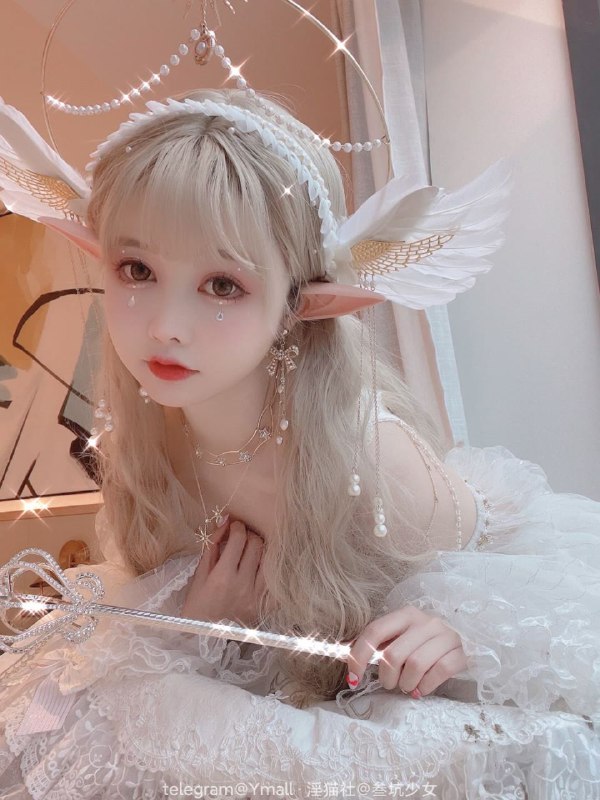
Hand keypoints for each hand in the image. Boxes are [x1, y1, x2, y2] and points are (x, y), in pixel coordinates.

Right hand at [181, 517, 272, 628]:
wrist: (204, 637)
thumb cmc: (197, 605)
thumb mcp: (199, 575)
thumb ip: (212, 546)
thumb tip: (224, 522)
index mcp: (223, 576)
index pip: (239, 539)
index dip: (237, 526)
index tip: (234, 526)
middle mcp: (243, 585)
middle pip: (257, 545)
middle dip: (249, 535)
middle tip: (242, 537)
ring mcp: (257, 596)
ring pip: (269, 559)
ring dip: (260, 550)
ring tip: (250, 551)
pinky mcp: (265, 605)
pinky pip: (273, 578)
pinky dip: (267, 568)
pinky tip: (259, 567)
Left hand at [345, 606, 467, 697]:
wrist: (464, 640)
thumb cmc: (424, 642)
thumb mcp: (401, 636)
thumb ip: (379, 644)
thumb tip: (344, 654)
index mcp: (405, 614)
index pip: (374, 632)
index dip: (359, 657)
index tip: (353, 680)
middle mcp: (425, 621)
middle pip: (394, 655)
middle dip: (386, 677)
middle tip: (389, 684)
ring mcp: (445, 636)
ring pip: (415, 665)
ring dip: (405, 684)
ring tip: (406, 686)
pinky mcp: (460, 652)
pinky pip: (439, 672)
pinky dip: (425, 687)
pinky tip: (420, 689)